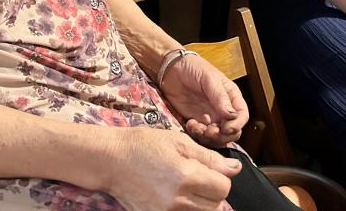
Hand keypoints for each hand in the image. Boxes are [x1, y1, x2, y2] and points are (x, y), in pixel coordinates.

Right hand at [104, 127, 240, 210]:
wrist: (111, 161)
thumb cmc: (143, 145)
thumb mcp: (178, 142)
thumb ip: (209, 158)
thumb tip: (234, 169)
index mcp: (185, 176)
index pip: (223, 188)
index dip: (221, 177)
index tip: (210, 170)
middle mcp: (177, 200)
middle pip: (216, 206)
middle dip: (213, 191)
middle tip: (197, 177)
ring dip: (201, 203)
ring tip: (187, 187)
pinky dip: (186, 210)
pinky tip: (177, 197)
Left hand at [159, 53, 248, 146]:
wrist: (171, 69)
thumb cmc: (193, 67)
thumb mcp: (209, 78)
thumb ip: (220, 97)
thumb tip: (232, 115)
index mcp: (231, 96)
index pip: (242, 115)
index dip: (237, 125)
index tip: (226, 128)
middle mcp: (223, 109)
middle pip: (232, 131)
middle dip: (222, 136)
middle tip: (209, 131)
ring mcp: (210, 117)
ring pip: (217, 137)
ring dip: (208, 138)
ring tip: (196, 126)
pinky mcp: (196, 122)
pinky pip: (202, 136)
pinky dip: (197, 135)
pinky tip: (190, 123)